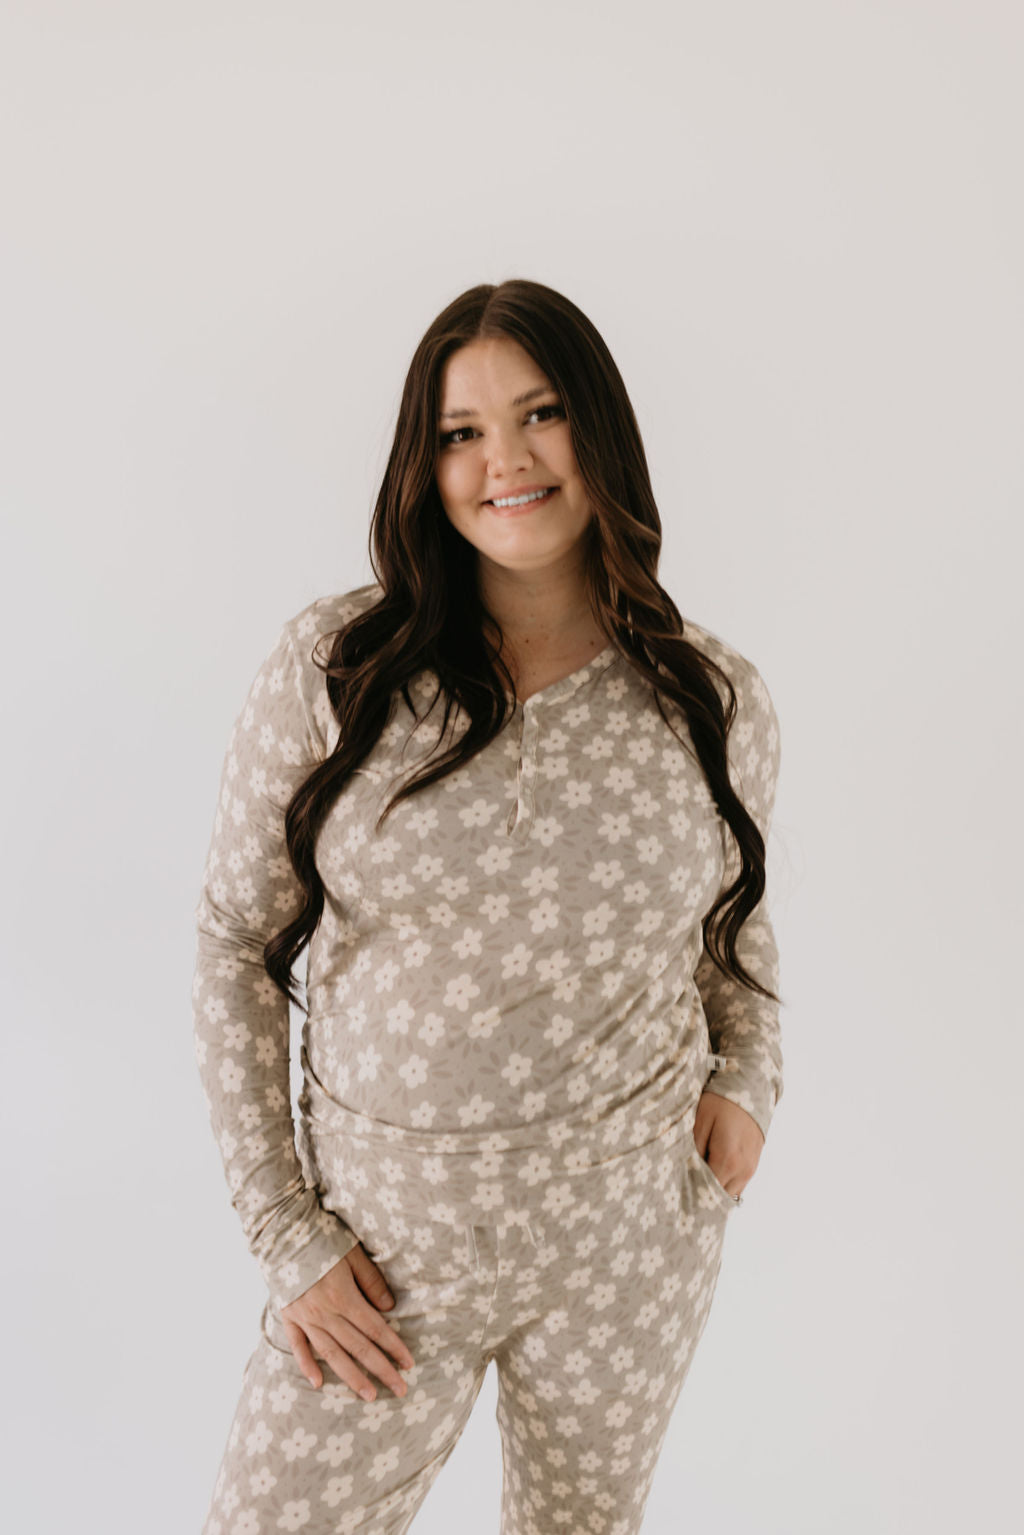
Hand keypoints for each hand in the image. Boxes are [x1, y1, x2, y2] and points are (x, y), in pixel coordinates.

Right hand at [280, 1244, 414, 1399]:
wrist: (282, 1232)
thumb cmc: (322, 1238)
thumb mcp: (353, 1254)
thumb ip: (371, 1281)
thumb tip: (389, 1309)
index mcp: (343, 1297)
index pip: (374, 1329)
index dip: (393, 1347)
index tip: (408, 1364)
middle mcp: (325, 1313)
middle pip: (358, 1347)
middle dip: (381, 1370)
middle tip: (400, 1390)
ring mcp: (304, 1318)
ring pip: (331, 1354)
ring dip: (351, 1377)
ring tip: (369, 1396)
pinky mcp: (288, 1316)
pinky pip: (298, 1346)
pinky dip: (307, 1366)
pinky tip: (318, 1384)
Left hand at [692, 1091, 764, 1199]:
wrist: (751, 1088)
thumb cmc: (721, 1102)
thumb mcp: (700, 1120)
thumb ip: (694, 1149)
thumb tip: (686, 1171)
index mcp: (727, 1160)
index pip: (707, 1191)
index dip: (691, 1192)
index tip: (676, 1189)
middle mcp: (742, 1170)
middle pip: (718, 1195)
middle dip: (701, 1193)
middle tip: (683, 1187)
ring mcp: (750, 1169)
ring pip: (729, 1193)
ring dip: (714, 1189)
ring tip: (696, 1178)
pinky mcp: (754, 1165)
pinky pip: (737, 1185)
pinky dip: (724, 1182)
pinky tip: (711, 1171)